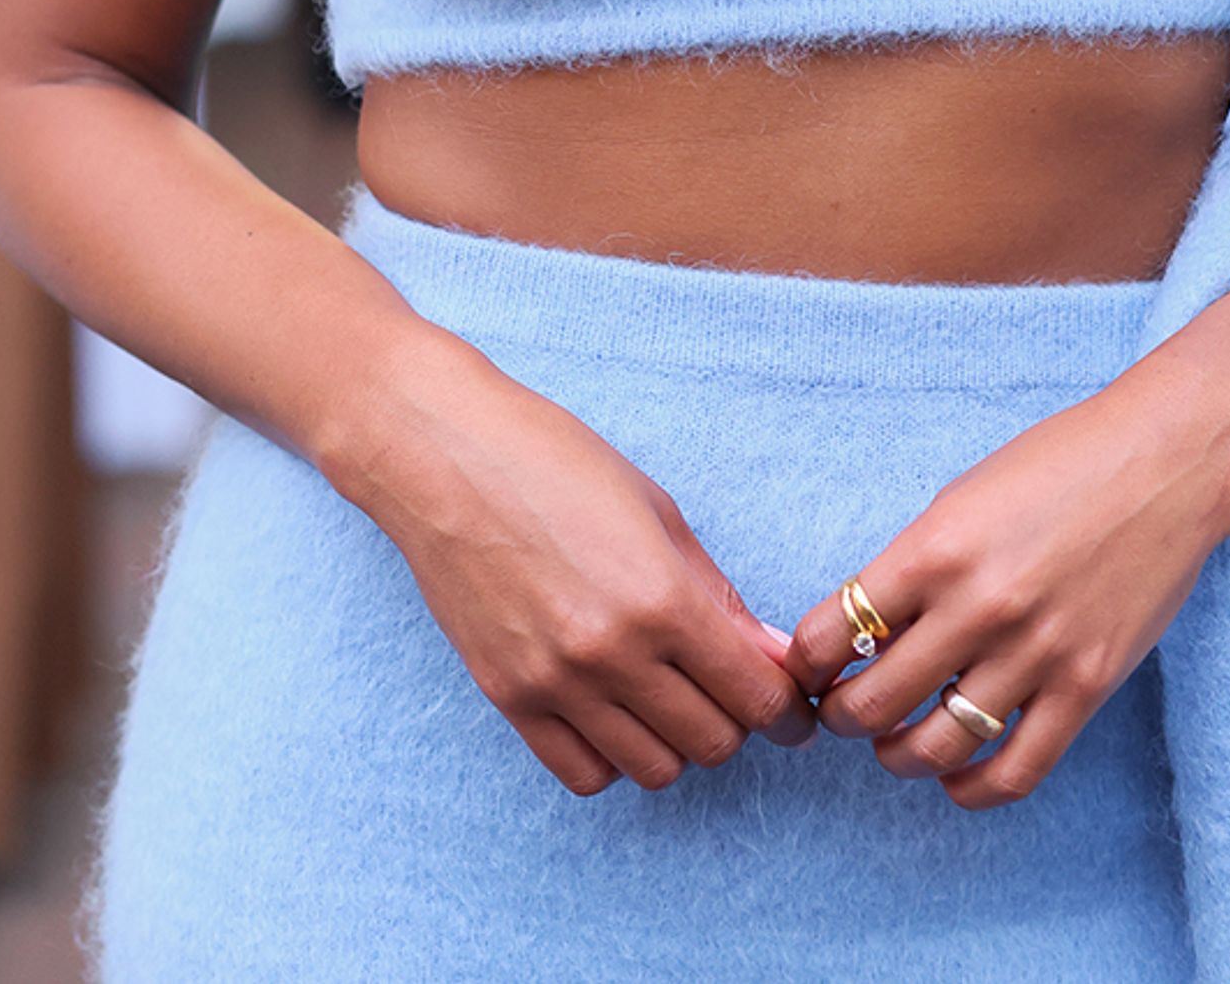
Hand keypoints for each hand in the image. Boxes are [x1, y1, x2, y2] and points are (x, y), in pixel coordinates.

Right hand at [336, 328, 814, 798]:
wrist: (440, 455)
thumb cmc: (552, 460)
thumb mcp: (655, 510)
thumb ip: (716, 594)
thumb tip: (769, 657)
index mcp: (660, 598)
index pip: (755, 696)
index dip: (786, 705)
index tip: (788, 701)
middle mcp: (611, 654)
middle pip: (713, 742)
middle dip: (735, 719)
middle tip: (725, 686)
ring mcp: (556, 684)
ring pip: (655, 769)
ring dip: (675, 740)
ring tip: (666, 693)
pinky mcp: (509, 699)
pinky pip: (584, 775)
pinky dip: (613, 755)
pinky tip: (612, 710)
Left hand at [782, 270, 1229, 809]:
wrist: (1166, 461)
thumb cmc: (1058, 465)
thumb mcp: (963, 497)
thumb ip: (916, 565)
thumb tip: (865, 632)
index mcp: (935, 547)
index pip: (832, 632)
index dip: (805, 662)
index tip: (807, 669)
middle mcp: (978, 606)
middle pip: (872, 703)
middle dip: (841, 717)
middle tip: (841, 711)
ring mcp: (1034, 653)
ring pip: (933, 748)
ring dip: (897, 756)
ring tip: (893, 743)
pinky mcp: (1085, 688)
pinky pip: (1013, 771)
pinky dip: (970, 789)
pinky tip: (954, 777)